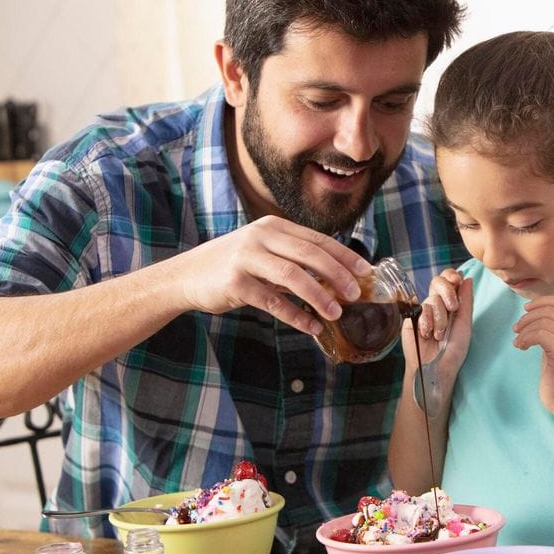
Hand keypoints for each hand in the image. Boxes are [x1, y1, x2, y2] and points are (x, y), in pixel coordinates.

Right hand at [171, 216, 371, 334]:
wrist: (188, 275)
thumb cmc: (233, 265)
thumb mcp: (263, 252)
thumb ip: (293, 259)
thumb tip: (335, 278)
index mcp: (273, 227)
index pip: (317, 239)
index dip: (344, 255)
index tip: (366, 271)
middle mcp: (261, 237)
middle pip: (309, 254)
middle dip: (337, 274)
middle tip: (356, 294)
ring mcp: (246, 258)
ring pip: (292, 276)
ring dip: (319, 296)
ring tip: (337, 313)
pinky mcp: (235, 283)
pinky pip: (273, 301)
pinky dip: (295, 315)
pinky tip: (311, 327)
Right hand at [401, 270, 472, 375]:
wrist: (437, 367)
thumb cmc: (454, 351)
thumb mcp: (465, 324)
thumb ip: (466, 301)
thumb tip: (468, 278)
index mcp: (451, 303)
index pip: (448, 279)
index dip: (451, 275)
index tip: (456, 280)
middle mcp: (437, 304)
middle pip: (437, 281)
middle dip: (448, 292)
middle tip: (453, 308)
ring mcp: (423, 310)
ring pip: (432, 298)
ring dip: (440, 318)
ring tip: (439, 335)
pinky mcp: (411, 318)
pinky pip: (421, 309)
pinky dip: (428, 323)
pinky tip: (428, 335)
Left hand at [513, 286, 553, 411]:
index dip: (539, 303)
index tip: (525, 313)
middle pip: (548, 311)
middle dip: (527, 318)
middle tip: (516, 330)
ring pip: (542, 323)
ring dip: (524, 331)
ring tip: (519, 341)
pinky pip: (539, 335)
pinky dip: (525, 339)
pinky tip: (521, 347)